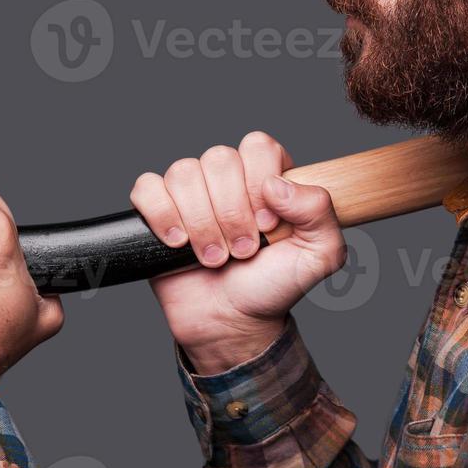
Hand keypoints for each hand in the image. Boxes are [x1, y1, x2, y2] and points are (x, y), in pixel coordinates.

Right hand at [130, 132, 345, 373]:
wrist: (232, 321)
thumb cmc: (275, 285)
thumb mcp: (320, 254)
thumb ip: (319, 212)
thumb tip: (277, 184)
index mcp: (268, 176)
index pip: (258, 146)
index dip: (259, 183)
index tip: (266, 226)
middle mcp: (229, 177)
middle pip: (219, 158)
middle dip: (230, 212)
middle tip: (242, 250)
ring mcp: (191, 191)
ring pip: (183, 173)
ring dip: (200, 222)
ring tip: (214, 257)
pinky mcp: (158, 210)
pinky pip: (147, 188)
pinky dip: (162, 216)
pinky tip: (178, 242)